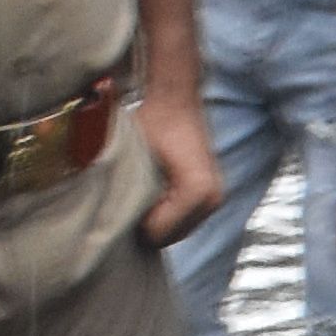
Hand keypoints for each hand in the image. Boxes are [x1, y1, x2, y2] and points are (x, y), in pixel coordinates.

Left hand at [134, 84, 223, 249]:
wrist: (176, 99)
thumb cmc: (154, 121)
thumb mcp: (134, 158)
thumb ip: (131, 194)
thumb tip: (119, 222)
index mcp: (197, 191)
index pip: (160, 232)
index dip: (137, 222)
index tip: (125, 200)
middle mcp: (213, 199)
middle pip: (172, 236)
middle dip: (149, 225)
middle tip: (130, 202)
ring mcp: (216, 198)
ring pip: (179, 231)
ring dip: (159, 221)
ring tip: (143, 199)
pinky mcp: (212, 194)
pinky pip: (187, 219)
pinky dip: (169, 215)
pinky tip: (156, 198)